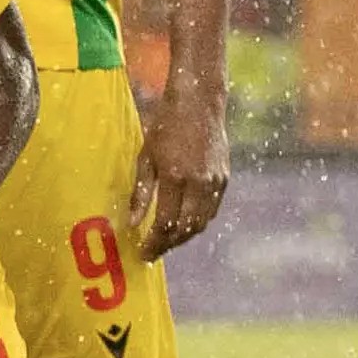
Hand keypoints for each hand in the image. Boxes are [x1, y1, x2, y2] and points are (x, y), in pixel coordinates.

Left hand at [132, 76, 230, 258]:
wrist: (199, 104)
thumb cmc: (165, 127)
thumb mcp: (145, 157)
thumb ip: (140, 193)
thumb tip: (132, 224)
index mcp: (177, 178)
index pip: (166, 224)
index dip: (154, 243)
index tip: (142, 253)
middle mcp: (200, 183)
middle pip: (187, 229)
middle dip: (168, 245)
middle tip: (152, 252)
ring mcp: (216, 182)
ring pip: (202, 223)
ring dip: (183, 237)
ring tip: (164, 242)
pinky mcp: (225, 179)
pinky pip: (211, 210)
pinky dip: (197, 222)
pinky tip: (182, 225)